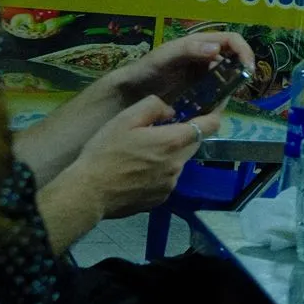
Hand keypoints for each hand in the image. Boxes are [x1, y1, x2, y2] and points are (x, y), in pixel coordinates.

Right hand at [57, 96, 213, 219]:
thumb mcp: (125, 119)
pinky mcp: (161, 198)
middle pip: (194, 143)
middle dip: (186, 133)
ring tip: (143, 152)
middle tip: (165, 128)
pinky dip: (160, 171)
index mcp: (172, 142)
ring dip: (170, 153)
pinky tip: (138, 171)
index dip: (215, 112)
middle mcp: (178, 164)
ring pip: (180, 161)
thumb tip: (171, 111)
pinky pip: (168, 179)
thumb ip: (153, 107)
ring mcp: (171, 184)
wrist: (88, 193)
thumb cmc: (105, 152)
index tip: (214, 105)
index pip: (210, 125)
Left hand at [104, 32, 254, 110]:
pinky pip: (218, 93)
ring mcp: (204, 75)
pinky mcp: (200, 91)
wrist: (130, 92)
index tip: (247, 69)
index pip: (232, 40)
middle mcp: (206, 57)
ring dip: (231, 87)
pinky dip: (221, 99)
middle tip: (239, 88)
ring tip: (225, 99)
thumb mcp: (165, 57)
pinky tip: (216, 107)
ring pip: (228, 77)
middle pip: (234, 59)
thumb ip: (188, 50)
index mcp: (200, 43)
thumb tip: (217, 49)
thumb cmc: (146, 70)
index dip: (244, 51)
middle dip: (241, 71)